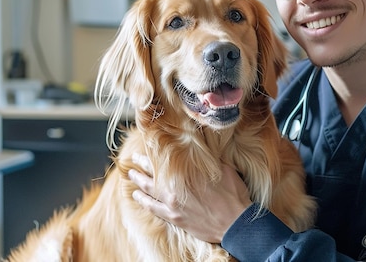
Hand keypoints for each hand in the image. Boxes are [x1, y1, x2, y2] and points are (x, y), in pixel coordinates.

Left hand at [129, 153, 252, 242]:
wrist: (235, 222)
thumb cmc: (232, 194)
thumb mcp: (223, 167)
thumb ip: (207, 157)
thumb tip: (199, 145)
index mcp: (187, 171)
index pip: (165, 157)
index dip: (155, 150)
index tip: (148, 143)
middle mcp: (175, 186)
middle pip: (153, 172)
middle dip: (141, 163)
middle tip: (133, 157)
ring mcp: (172, 203)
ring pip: (148, 189)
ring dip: (138, 181)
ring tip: (131, 174)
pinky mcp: (174, 217)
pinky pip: (153, 208)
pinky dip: (143, 201)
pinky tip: (137, 196)